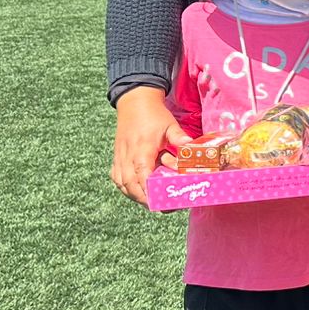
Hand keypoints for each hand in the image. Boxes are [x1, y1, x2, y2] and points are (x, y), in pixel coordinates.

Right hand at [111, 86, 189, 204]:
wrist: (134, 102)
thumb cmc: (153, 115)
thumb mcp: (170, 125)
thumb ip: (180, 139)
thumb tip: (191, 148)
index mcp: (141, 150)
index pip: (142, 176)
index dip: (150, 192)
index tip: (160, 204)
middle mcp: (127, 156)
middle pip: (131, 186)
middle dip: (145, 200)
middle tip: (162, 207)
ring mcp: (120, 158)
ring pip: (123, 185)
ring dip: (136, 196)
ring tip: (152, 202)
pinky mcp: (117, 158)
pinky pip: (118, 179)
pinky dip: (127, 188)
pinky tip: (138, 191)